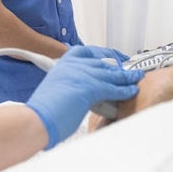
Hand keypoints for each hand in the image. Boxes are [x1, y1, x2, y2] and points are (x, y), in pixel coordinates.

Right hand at [26, 45, 142, 147]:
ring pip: (110, 74)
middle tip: (130, 71)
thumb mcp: (56, 90)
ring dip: (127, 77)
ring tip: (137, 78)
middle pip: (102, 62)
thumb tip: (80, 94)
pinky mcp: (88, 88)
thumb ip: (70, 86)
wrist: (35, 120)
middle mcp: (72, 66)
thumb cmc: (43, 111)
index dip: (102, 54)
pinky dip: (124, 90)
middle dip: (118, 67)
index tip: (112, 58)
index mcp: (62, 65)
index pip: (85, 52)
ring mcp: (81, 75)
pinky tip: (131, 91)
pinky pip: (113, 87)